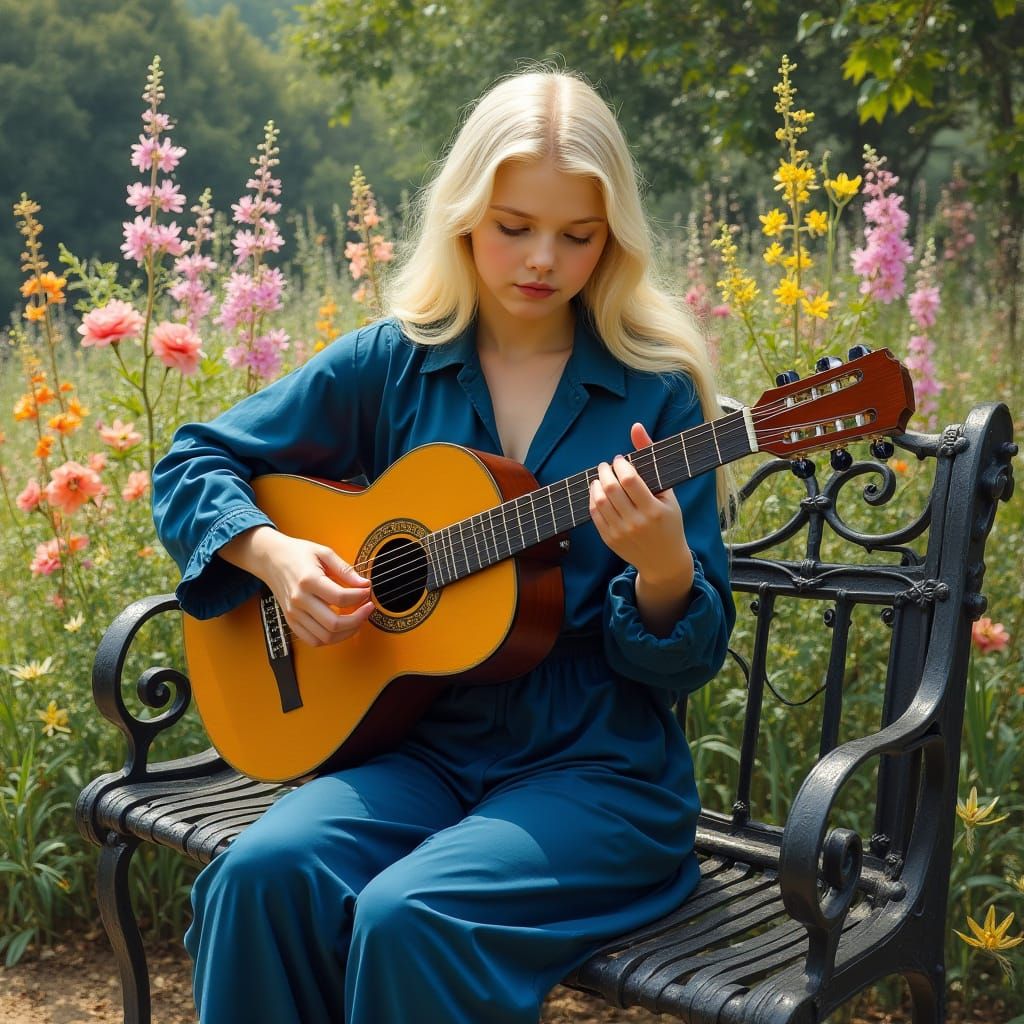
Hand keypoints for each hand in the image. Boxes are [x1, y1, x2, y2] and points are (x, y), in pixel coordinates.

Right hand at [219, 526, 373, 646]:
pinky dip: (330, 639)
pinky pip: (313, 640)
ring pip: (326, 637)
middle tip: (367, 608)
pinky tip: (341, 627)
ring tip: (357, 619)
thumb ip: (345, 570)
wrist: (271, 559)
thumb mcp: (324, 553)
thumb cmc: (297, 554)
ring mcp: (294, 614)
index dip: (360, 597)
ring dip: (348, 632)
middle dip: (358, 619)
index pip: (340, 598)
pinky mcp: (291, 621)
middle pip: (334, 623)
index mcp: (308, 580)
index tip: (367, 591)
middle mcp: (299, 600)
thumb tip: (364, 584)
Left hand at [589, 422, 690, 586]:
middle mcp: (636, 522)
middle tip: (607, 466)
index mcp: (654, 510)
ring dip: (596, 484)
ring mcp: (621, 532)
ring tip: (602, 478)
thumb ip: (651, 458)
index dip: (620, 464)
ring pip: (598, 501)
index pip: (630, 479)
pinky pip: (593, 514)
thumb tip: (635, 427)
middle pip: (610, 488)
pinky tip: (599, 493)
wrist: (664, 560)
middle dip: (605, 471)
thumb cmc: (669, 521)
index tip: (620, 460)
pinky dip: (592, 499)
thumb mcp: (668, 492)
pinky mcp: (609, 539)